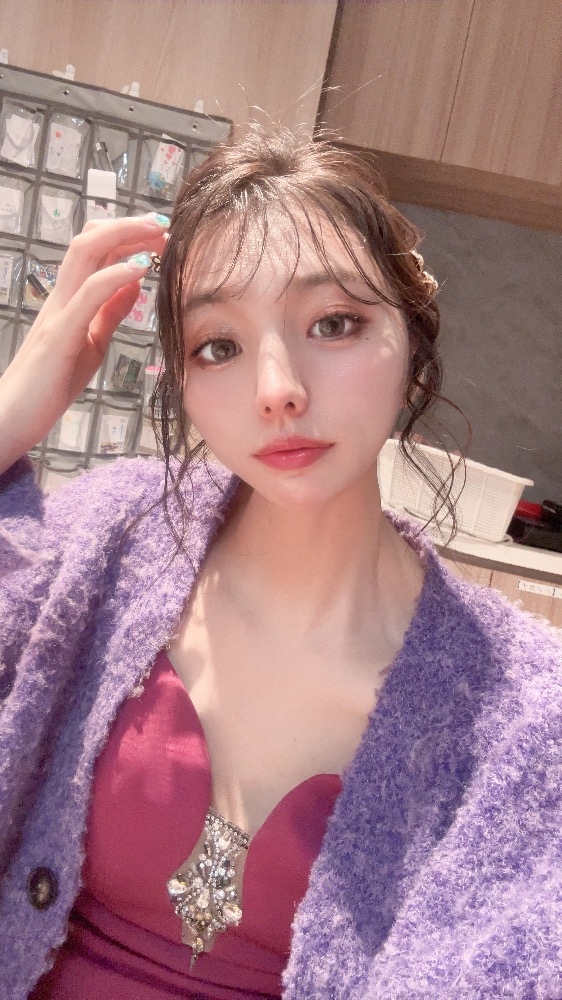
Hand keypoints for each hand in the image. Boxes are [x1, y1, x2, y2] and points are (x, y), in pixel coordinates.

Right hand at [0, 213, 168, 474]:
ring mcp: (58, 313)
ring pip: (84, 254)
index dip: (125, 235)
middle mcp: (60, 298)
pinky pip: (88, 294)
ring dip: (124, 237)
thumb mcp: (90, 343)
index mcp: (68, 300)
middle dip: (129, 226)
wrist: (13, 418)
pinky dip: (116, 275)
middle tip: (164, 223)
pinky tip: (141, 268)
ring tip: (157, 234)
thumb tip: (134, 282)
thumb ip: (109, 313)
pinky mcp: (59, 335)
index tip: (160, 234)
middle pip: (89, 241)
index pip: (94, 251)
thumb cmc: (49, 385)